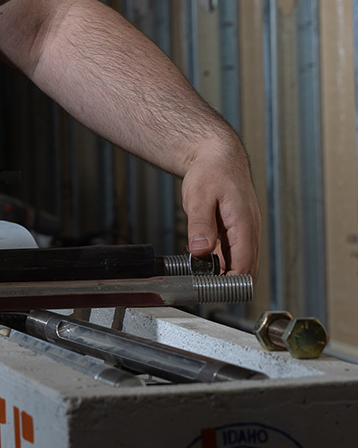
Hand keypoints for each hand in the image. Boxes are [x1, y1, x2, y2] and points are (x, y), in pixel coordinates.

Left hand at [181, 138, 260, 277]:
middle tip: (204, 289)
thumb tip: (200, 250)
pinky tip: (203, 263)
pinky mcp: (235, 230)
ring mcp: (243, 230)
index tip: (214, 291)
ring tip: (200, 278)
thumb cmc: (211, 171)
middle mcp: (248, 230)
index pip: (245, 264)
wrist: (217, 155)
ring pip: (239, 261)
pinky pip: (231, 252)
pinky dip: (220, 261)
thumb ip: (200, 224)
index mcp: (244, 223)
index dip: (232, 282)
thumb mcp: (199, 196)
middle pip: (246, 267)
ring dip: (224, 272)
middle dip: (229, 282)